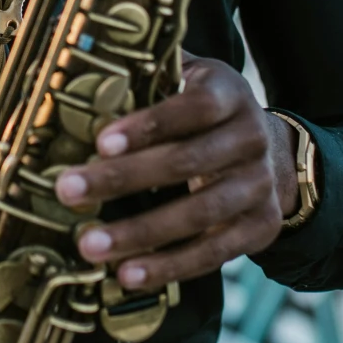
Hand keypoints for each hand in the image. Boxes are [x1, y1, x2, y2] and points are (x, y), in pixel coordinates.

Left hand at [56, 57, 298, 292]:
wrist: (273, 152)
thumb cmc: (204, 113)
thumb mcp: (187, 79)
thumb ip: (147, 73)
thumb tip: (75, 68)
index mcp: (229, 93)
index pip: (193, 107)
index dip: (148, 125)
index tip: (101, 142)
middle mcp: (251, 137)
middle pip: (187, 161)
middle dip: (123, 178)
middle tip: (68, 191)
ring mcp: (260, 185)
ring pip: (199, 213)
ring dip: (140, 233)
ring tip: (90, 245)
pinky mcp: (261, 226)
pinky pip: (213, 253)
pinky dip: (169, 266)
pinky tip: (128, 274)